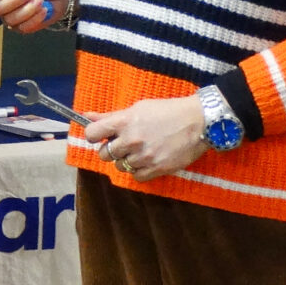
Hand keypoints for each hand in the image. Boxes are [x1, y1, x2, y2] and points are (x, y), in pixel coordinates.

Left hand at [81, 97, 209, 180]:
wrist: (199, 122)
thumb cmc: (168, 111)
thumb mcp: (138, 108)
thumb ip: (111, 115)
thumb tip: (86, 116)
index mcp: (125, 121)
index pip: (92, 133)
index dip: (93, 135)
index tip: (99, 136)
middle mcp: (132, 140)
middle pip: (104, 154)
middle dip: (111, 149)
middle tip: (124, 144)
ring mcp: (144, 156)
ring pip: (120, 166)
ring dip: (126, 160)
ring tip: (140, 150)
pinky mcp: (156, 168)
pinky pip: (136, 176)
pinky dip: (139, 170)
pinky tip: (147, 160)